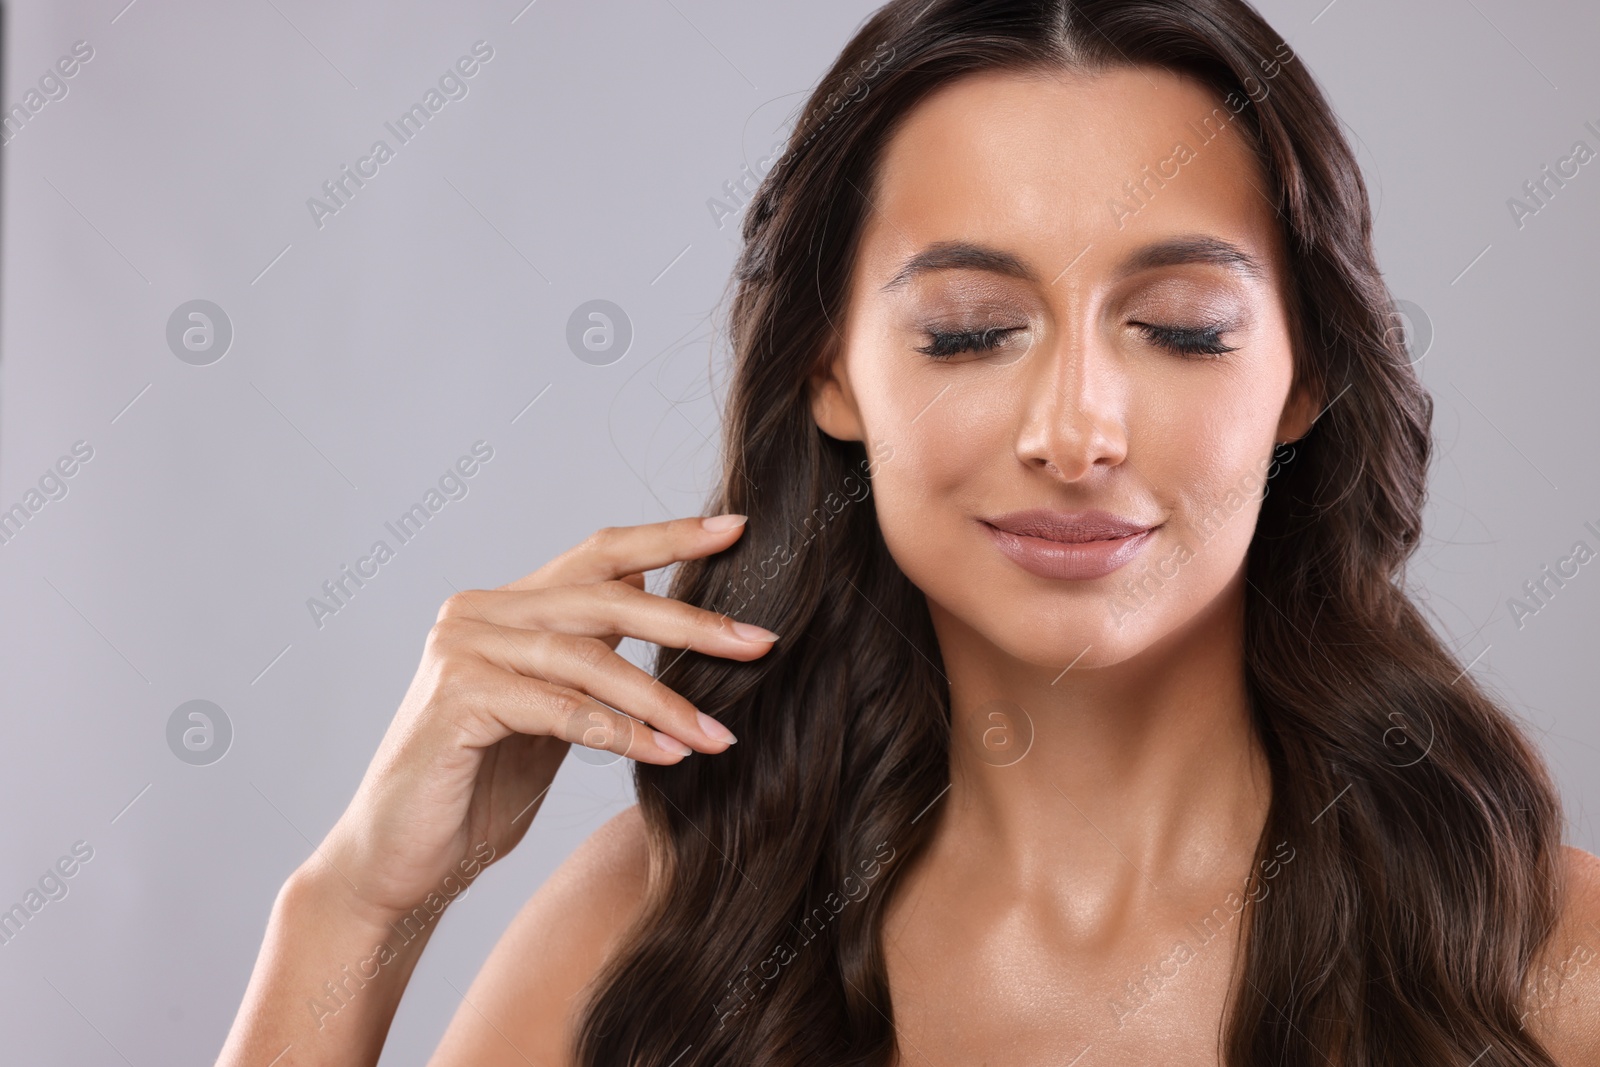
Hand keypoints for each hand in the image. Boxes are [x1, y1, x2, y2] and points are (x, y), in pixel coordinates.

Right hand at [310, 513, 775, 926]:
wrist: (401, 861)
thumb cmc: (478, 791)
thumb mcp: (552, 716)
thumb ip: (590, 666)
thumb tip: (660, 614)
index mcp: (505, 607)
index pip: (599, 557)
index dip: (669, 538)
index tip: (736, 530)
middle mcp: (479, 612)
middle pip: (606, 598)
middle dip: (691, 623)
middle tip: (761, 643)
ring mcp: (462, 650)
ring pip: (589, 658)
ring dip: (664, 699)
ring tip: (719, 734)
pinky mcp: (456, 699)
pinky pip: (560, 708)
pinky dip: (620, 733)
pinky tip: (668, 756)